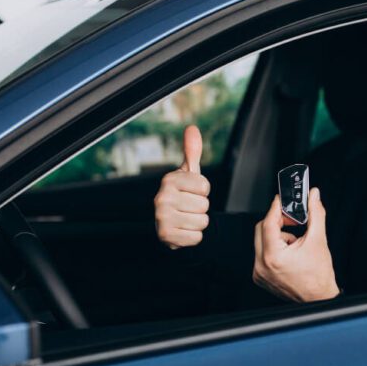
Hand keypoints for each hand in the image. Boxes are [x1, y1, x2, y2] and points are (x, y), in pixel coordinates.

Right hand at [154, 125, 210, 248]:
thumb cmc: (182, 194)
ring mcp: (162, 218)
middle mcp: (161, 198)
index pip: (204, 187)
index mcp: (169, 180)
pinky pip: (196, 238)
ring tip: (186, 218)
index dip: (203, 191)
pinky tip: (183, 231)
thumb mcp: (188, 173)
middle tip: (188, 207)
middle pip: (204, 205)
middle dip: (200, 208)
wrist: (169, 222)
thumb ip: (192, 151)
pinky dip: (193, 237)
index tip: (192, 192)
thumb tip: (192, 128)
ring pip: (202, 222)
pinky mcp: (166, 236)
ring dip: (198, 223)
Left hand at [253, 188, 339, 301]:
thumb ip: (315, 214)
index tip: (282, 201)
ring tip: (295, 242)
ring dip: (277, 236)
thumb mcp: (318, 240)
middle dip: (277, 222)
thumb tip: (313, 196)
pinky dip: (274, 248)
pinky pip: (262, 253)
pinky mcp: (260, 277)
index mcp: (273, 257)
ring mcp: (259, 273)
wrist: (319, 298)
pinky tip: (289, 253)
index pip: (268, 223)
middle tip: (293, 220)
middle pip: (261, 230)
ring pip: (261, 241)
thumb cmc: (318, 276)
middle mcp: (262, 265)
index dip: (276, 209)